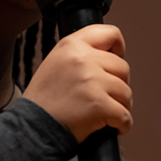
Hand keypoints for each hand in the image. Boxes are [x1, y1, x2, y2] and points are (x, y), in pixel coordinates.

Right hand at [22, 24, 131, 142]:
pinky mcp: (100, 104)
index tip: (114, 59)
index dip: (118, 48)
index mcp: (72, 45)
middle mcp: (83, 58)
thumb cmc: (44, 99)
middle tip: (105, 95)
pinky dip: (122, 124)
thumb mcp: (56, 61)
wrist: (33, 126)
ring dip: (120, 105)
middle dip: (118, 84)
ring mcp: (93, 81)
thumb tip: (109, 56)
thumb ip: (80, 53)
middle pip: (122, 67)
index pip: (110, 33)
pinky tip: (111, 126)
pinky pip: (125, 115)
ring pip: (126, 92)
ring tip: (104, 112)